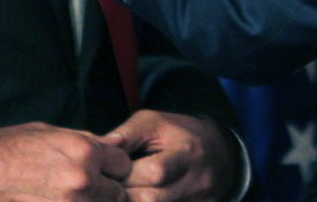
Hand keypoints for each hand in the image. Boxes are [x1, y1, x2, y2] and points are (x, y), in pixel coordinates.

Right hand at [0, 121, 130, 200]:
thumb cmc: (3, 152)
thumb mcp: (46, 132)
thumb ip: (84, 141)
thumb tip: (110, 145)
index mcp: (84, 152)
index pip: (122, 164)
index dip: (112, 168)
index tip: (102, 171)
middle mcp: (82, 181)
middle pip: (116, 193)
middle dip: (105, 191)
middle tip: (83, 189)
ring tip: (64, 196)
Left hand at [108, 110, 238, 200]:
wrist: (220, 154)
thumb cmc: (179, 135)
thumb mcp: (154, 123)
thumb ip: (125, 135)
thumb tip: (96, 149)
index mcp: (187, 151)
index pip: (153, 171)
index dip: (124, 175)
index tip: (107, 173)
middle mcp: (196, 180)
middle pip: (151, 199)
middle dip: (123, 196)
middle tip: (107, 190)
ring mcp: (199, 201)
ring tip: (118, 195)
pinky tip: (135, 200)